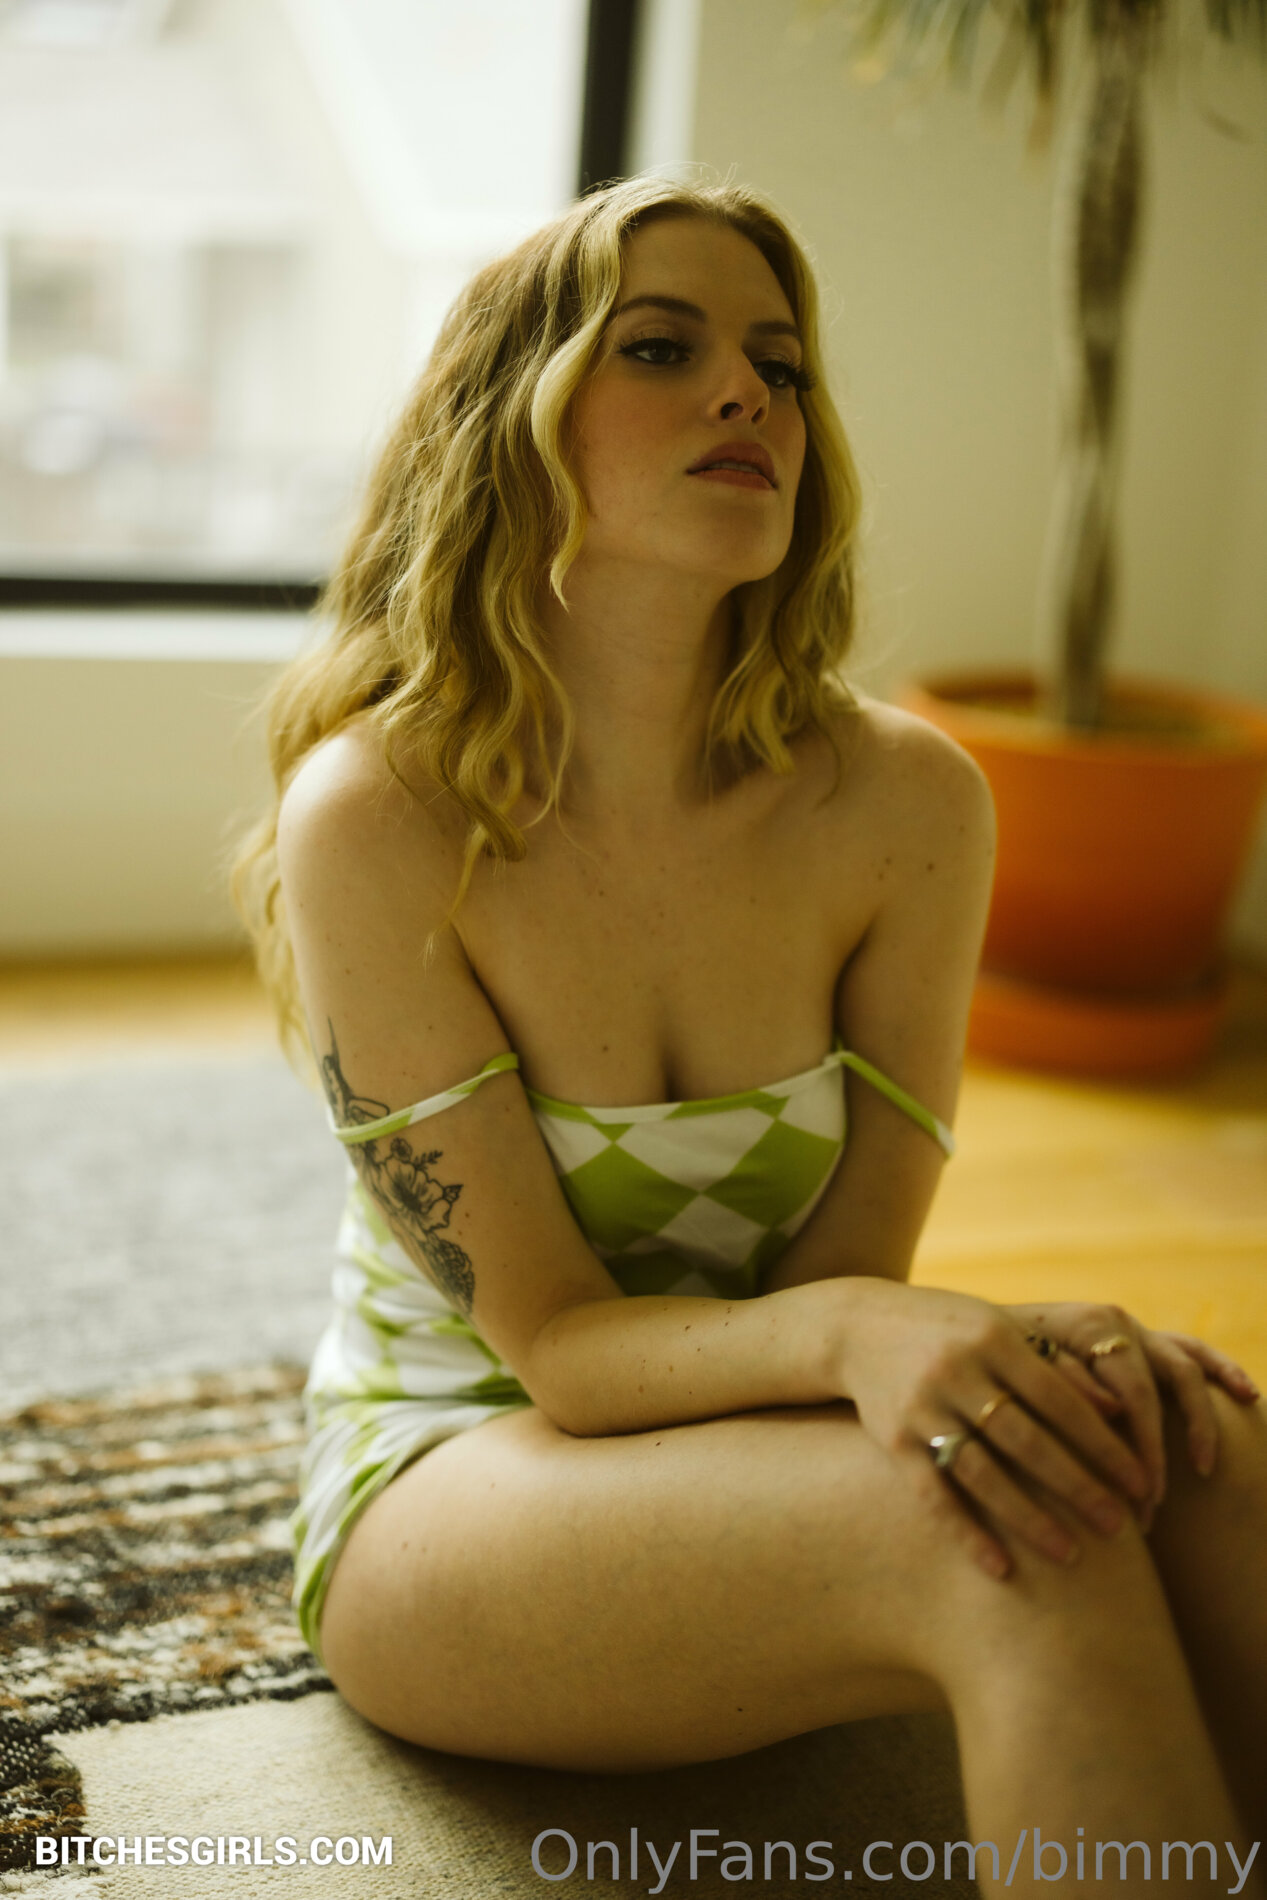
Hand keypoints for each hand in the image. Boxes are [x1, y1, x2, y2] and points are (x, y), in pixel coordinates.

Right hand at [838, 1280, 1155, 1580]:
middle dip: (1077, 1486)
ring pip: (982, 1472)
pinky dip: (966, 1533)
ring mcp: (921, 1406)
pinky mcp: (892, 1439)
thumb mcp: (1001, 1331)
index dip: (1102, 1443)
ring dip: (1028, 1518)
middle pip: (1026, 1439)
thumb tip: (1120, 1411)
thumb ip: (1055, 1367)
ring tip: (1070, 1556)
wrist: (858, 1327)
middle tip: (1120, 1526)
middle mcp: (956, 1370)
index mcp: (993, 1338)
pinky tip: (999, 1568)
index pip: (1059, 1399)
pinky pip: (933, 1494)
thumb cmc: (951, 1331)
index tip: (1139, 1482)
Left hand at [1005, 1302, 1261, 1527]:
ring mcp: (1134, 1331)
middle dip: (1158, 1452)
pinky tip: (1246, 1395)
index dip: (1141, 1449)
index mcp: (1084, 1327)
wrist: (977, 1328)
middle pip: (1156, 1390)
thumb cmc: (992, 1359)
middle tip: (1151, 1506)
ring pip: (1183, 1368)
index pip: (1130, 1394)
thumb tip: (1110, 1411)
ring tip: (1202, 1466)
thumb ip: (1059, 1382)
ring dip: (1198, 1419)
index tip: (1141, 1499)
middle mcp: (1115, 1324)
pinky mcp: (1145, 1339)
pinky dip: (1220, 1368)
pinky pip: (1191, 1351)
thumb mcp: (1014, 1370)